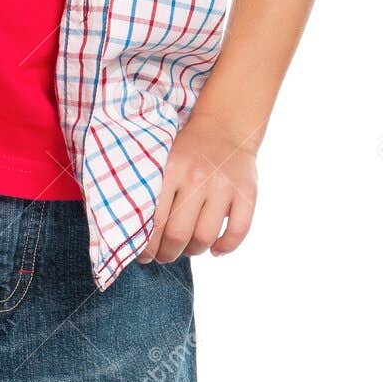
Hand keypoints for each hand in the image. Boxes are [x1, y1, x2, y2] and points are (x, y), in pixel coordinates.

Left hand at [136, 112, 258, 264]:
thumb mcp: (163, 159)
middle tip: (164, 256)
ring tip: (187, 249)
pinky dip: (225, 247)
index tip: (144, 256)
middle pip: (178, 234)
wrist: (225, 125)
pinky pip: (237, 232)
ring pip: (205, 237)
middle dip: (168, 253)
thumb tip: (135, 232)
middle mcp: (197, 178)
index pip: (154, 220)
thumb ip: (151, 190)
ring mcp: (223, 186)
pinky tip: (215, 249)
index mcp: (171, 169)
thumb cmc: (186, 149)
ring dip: (194, 252)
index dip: (147, 246)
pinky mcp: (246, 193)